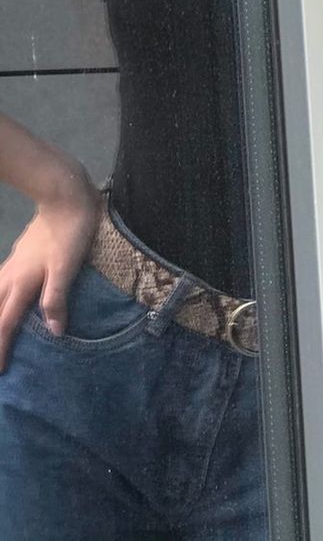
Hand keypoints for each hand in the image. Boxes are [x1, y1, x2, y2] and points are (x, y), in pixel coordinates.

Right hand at [0, 176, 101, 371]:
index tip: (0, 371)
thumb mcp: (68, 267)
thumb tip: (55, 331)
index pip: (6, 323)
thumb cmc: (70, 233)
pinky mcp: (19, 254)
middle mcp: (12, 276)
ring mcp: (13, 263)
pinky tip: (3, 296)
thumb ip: (57, 298)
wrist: (64, 196)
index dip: (1, 348)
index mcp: (23, 283)